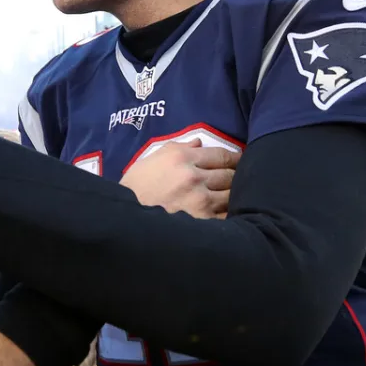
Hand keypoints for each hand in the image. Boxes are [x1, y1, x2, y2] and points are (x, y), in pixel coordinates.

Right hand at [120, 139, 237, 219]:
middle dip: (236, 176)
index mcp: (182, 158)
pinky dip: (228, 214)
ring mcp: (200, 200)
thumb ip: (177, 148)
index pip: (221, 154)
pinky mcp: (203, 222)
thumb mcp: (151, 160)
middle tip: (239, 179)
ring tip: (234, 198)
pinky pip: (225, 216)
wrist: (125, 219)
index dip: (234, 158)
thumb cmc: (135, 188)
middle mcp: (194, 176)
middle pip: (229, 174)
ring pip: (231, 195)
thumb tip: (199, 143)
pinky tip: (226, 214)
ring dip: (233, 196)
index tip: (240, 161)